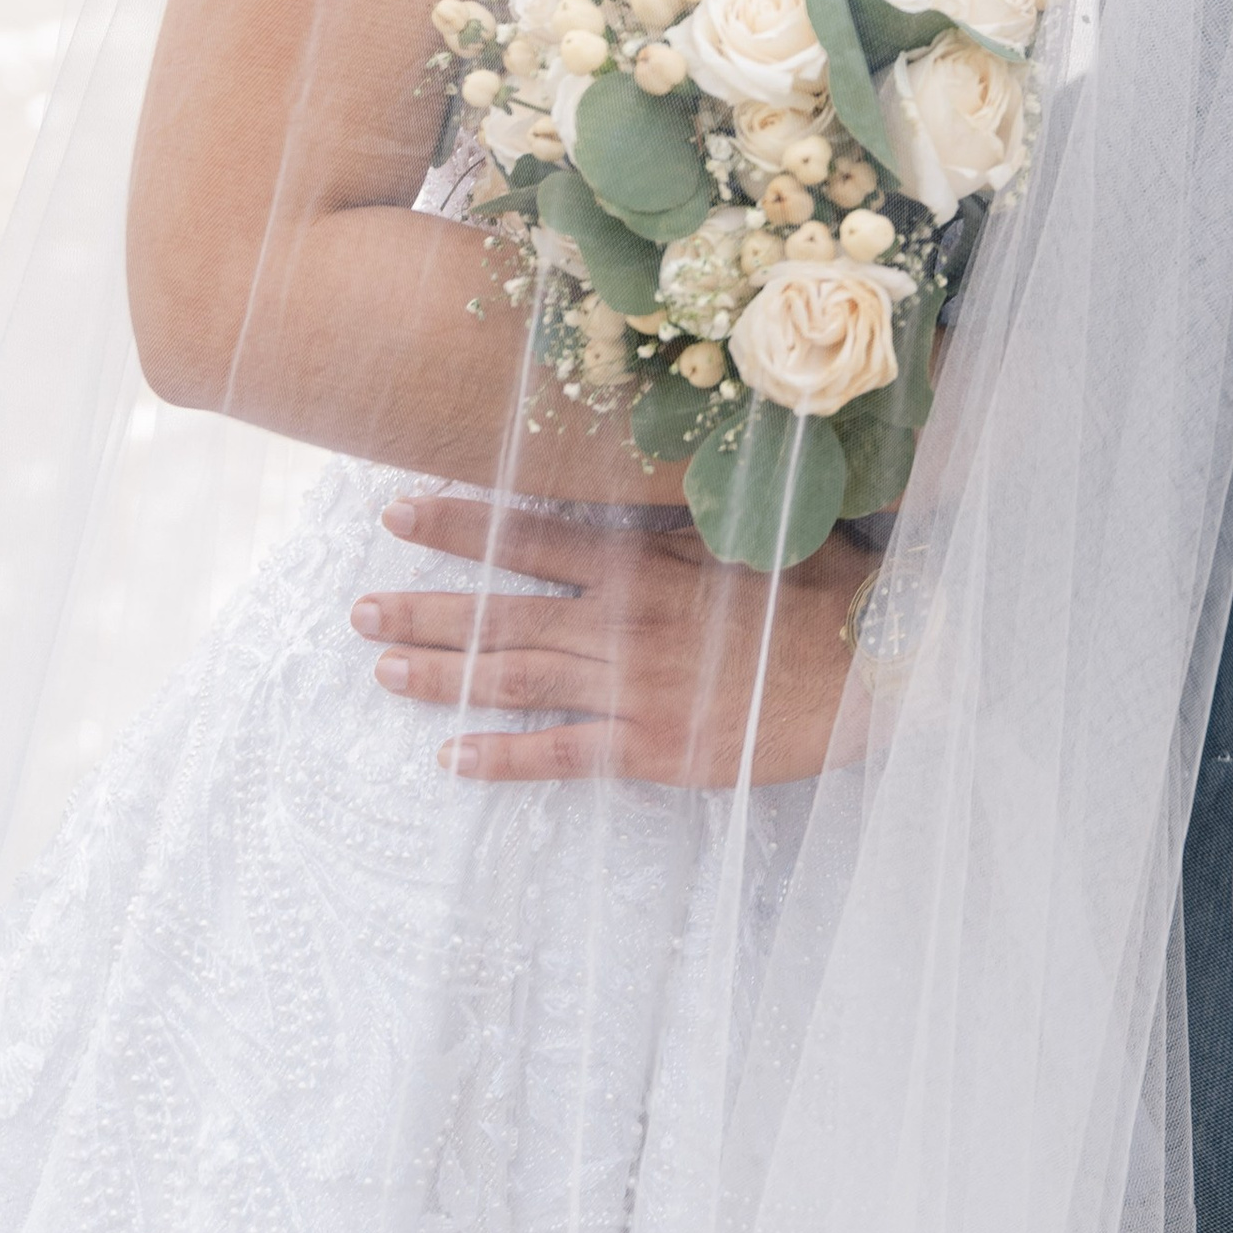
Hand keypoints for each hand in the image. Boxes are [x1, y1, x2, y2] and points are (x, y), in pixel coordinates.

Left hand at [350, 494, 868, 786]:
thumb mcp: (749, 528)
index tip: (397, 512)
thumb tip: (636, 474)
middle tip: (357, 613)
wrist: (875, 667)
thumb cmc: (823, 589)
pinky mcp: (652, 750)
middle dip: (424, 611)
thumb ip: (681, 516)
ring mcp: (633, 691)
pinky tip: (452, 758)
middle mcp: (623, 626)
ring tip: (383, 674)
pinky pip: (559, 756)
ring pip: (515, 681)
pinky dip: (501, 757)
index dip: (459, 525)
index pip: (529, 537)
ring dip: (443, 678)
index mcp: (644, 564)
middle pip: (502, 616)